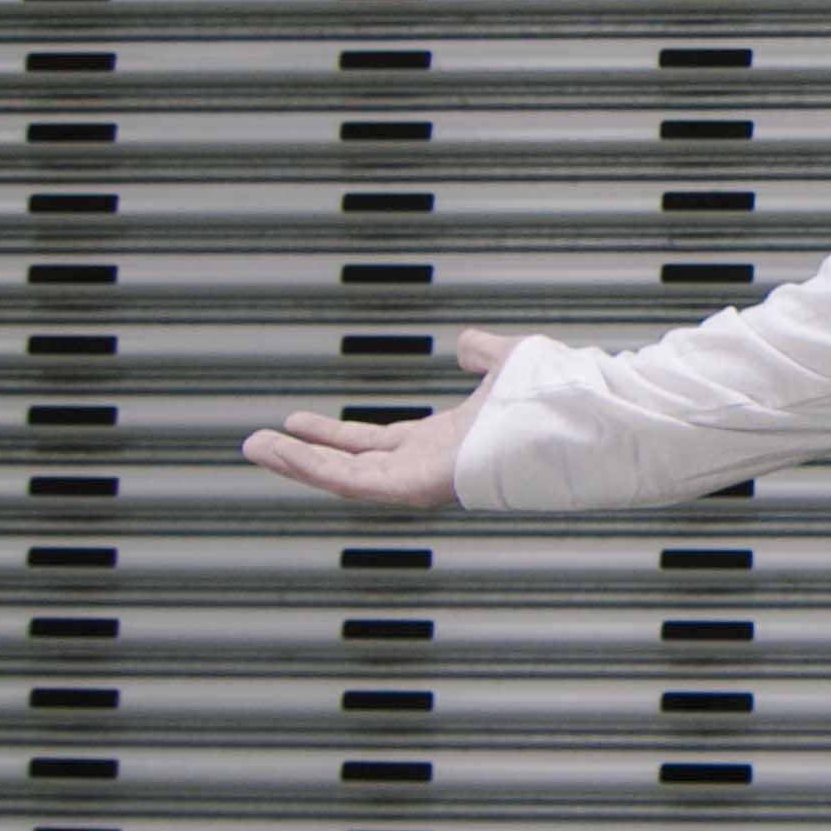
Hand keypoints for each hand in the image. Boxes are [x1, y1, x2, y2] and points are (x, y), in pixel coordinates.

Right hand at [239, 327, 528, 509]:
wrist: (577, 418)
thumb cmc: (556, 400)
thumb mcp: (506, 363)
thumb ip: (482, 354)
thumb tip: (465, 344)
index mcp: (442, 443)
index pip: (375, 443)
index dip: (334, 436)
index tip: (297, 422)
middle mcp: (428, 466)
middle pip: (351, 464)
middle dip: (303, 455)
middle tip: (256, 443)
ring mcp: (423, 479)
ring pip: (346, 477)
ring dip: (297, 463)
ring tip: (254, 447)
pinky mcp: (421, 486)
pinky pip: (359, 482)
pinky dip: (319, 468)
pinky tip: (286, 452)